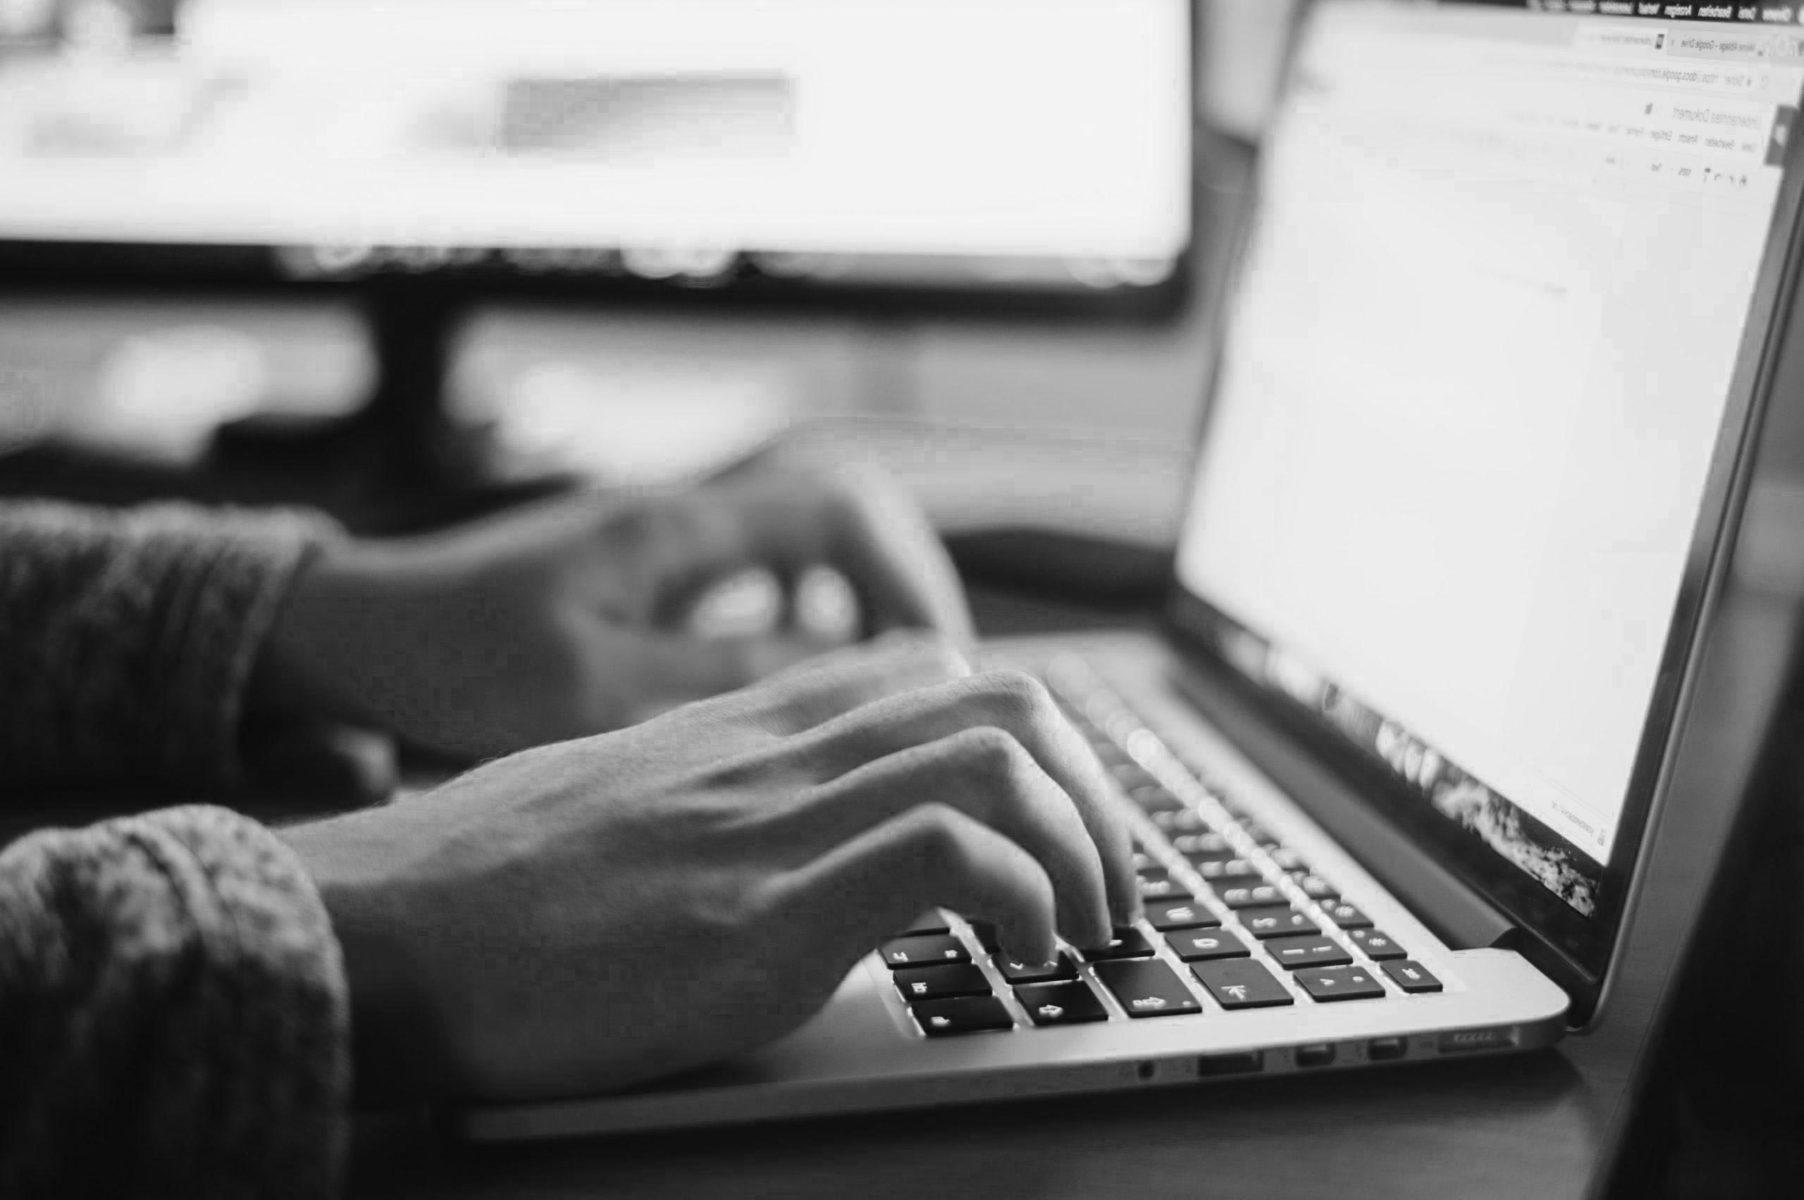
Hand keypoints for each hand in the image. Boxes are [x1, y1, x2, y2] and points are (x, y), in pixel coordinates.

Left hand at [254, 458, 971, 758]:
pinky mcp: (643, 581)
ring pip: (803, 549)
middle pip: (843, 516)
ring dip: (851, 609)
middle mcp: (684, 520)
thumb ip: (728, 677)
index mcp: (680, 528)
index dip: (906, 579)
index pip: (842, 513)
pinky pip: (754, 582)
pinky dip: (795, 625)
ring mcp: (665, 547)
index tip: (929, 664)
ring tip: (870, 690)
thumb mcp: (594, 686)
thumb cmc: (452, 657)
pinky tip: (782, 686)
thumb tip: (856, 673)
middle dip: (898, 591)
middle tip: (922, 682)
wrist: (353, 634)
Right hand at [279, 637, 1138, 1101]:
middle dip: (1099, 793)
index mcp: (747, 726)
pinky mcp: (758, 920)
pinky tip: (1019, 964)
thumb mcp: (620, 799)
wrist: (375, 929)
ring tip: (1085, 931)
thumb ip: (716, 788)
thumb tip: (791, 824)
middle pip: (1006, 698)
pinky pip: (948, 858)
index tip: (1056, 822)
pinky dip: (1024, 903)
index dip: (1033, 738)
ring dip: (1087, 850)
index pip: (936, 670)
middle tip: (1108, 887)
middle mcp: (778, 755)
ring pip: (1002, 759)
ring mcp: (773, 828)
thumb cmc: (482, 884)